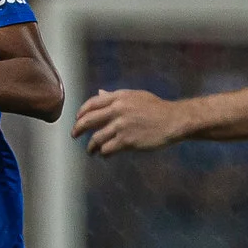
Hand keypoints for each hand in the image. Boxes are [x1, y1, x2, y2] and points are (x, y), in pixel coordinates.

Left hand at [72, 88, 189, 155]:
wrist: (173, 120)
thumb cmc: (156, 108)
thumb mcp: (136, 96)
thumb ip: (115, 96)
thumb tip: (100, 93)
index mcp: (118, 97)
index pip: (92, 103)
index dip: (81, 112)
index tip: (77, 119)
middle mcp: (117, 110)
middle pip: (88, 121)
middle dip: (78, 129)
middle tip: (74, 135)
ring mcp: (121, 126)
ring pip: (96, 138)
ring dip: (91, 147)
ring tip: (91, 151)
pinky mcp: (127, 140)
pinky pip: (107, 149)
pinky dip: (103, 153)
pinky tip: (104, 155)